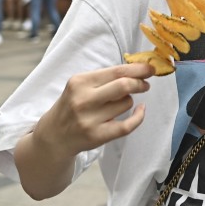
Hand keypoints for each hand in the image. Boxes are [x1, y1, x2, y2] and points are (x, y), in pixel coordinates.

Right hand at [33, 63, 152, 160]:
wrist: (54, 135)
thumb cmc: (72, 105)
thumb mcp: (80, 86)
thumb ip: (105, 78)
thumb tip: (139, 69)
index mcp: (79, 82)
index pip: (116, 71)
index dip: (137, 69)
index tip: (150, 68)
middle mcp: (83, 100)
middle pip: (124, 86)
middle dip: (140, 83)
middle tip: (145, 84)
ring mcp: (89, 120)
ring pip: (126, 103)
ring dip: (129, 101)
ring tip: (117, 103)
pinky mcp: (97, 136)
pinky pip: (127, 126)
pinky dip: (139, 117)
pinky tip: (140, 111)